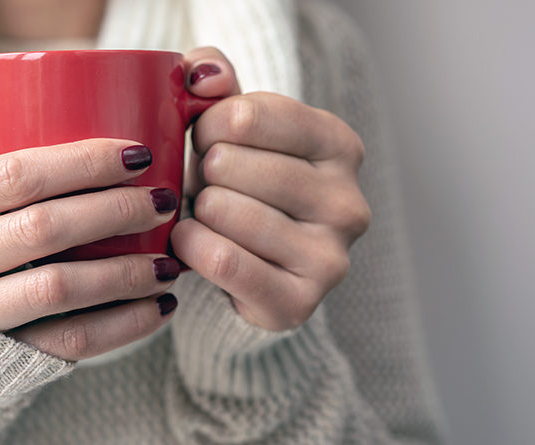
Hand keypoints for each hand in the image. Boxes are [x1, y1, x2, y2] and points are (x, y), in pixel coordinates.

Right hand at [0, 115, 180, 360]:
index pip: (15, 177)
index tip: (139, 155)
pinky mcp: (1, 351)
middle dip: (115, 212)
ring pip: (57, 290)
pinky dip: (123, 326)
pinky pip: (68, 342)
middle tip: (164, 202)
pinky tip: (161, 308)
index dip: (83, 164)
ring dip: (125, 274)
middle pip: (42, 230)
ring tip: (171, 261)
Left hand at [172, 48, 371, 331]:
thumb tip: (205, 79)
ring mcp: (330, 257)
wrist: (248, 268)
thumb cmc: (239, 182)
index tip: (204, 141)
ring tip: (201, 215)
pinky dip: (191, 248)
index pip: (245, 115)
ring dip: (193, 212)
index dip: (205, 127)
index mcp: (339, 145)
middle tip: (203, 186)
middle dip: (198, 173)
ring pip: (222, 211)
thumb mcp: (231, 121)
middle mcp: (348, 202)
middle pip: (228, 164)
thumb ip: (213, 79)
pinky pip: (223, 261)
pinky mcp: (299, 303)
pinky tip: (187, 243)